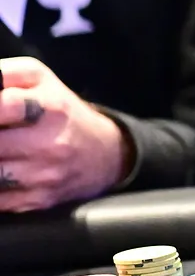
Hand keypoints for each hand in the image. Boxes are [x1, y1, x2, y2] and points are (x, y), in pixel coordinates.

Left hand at [0, 57, 131, 211]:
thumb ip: (5, 74)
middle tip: (0, 134)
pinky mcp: (36, 200)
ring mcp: (43, 175)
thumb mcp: (39, 79)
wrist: (103, 153)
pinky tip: (3, 168)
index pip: (5, 105)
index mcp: (51, 107)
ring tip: (1, 150)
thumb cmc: (61, 111)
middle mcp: (50, 143)